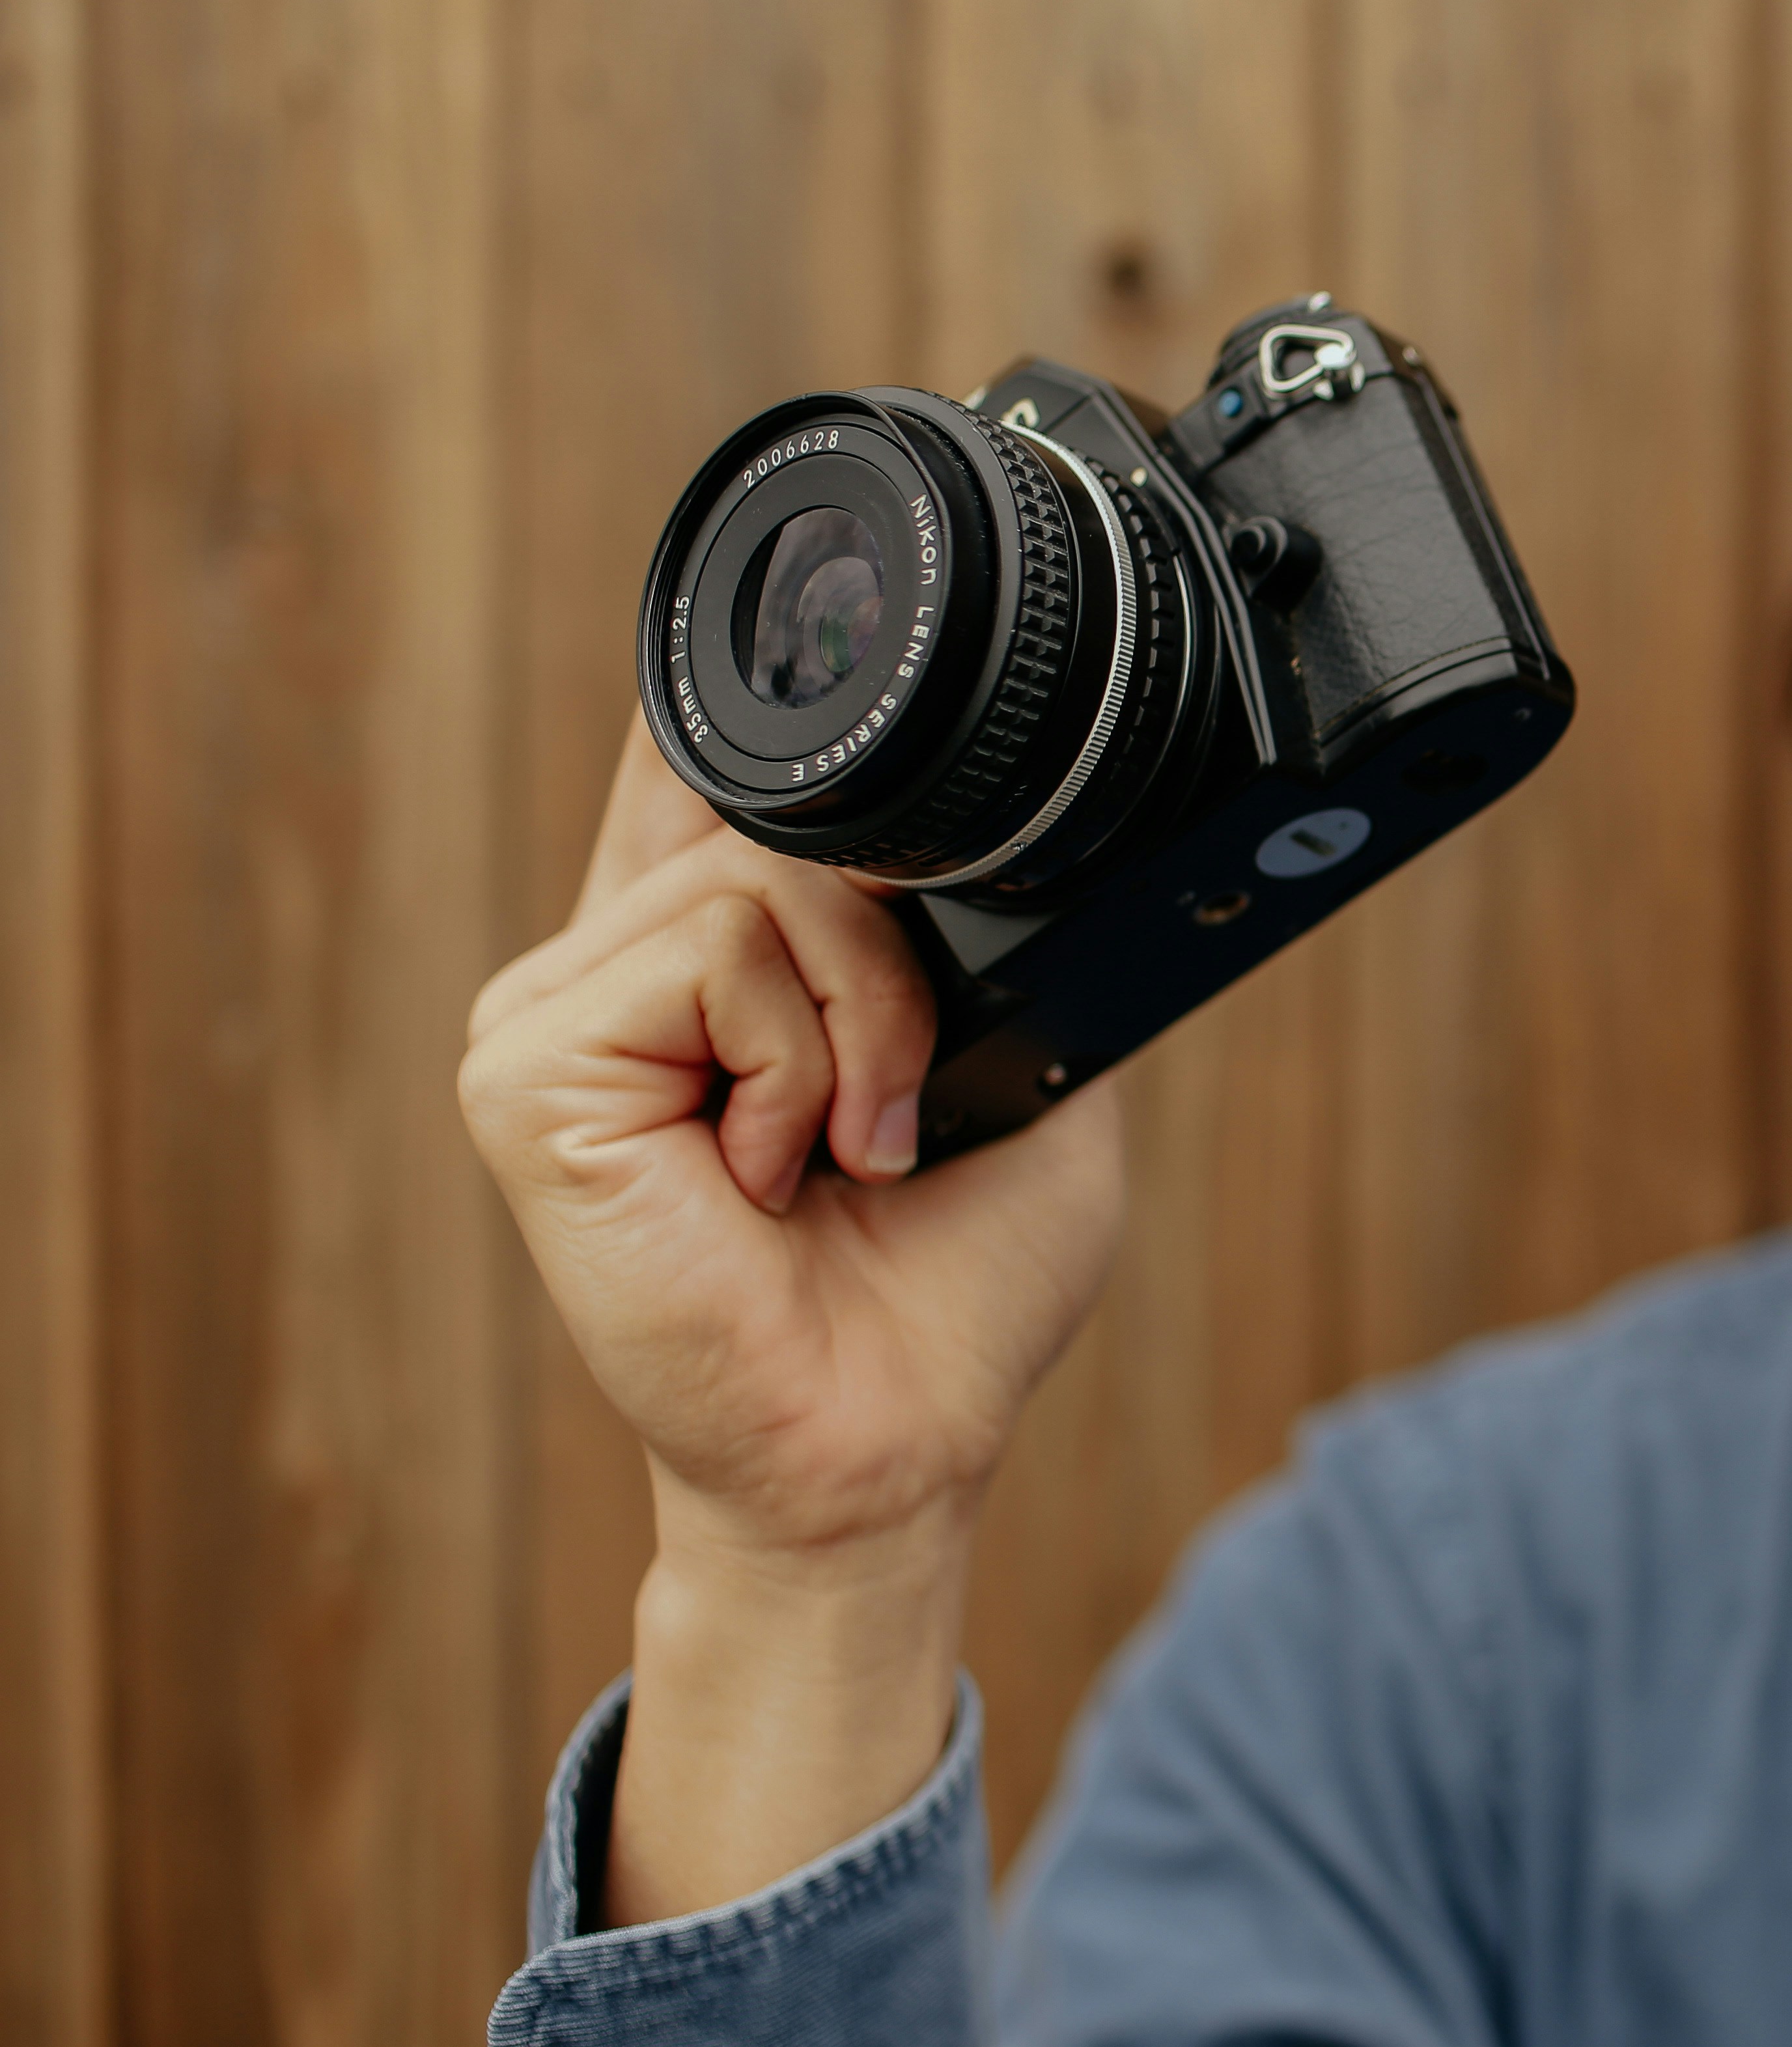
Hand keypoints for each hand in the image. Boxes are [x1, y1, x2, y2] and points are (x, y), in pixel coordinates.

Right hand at [460, 711, 1129, 1916]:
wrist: (897, 1436)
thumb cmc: (950, 1276)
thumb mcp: (1011, 1051)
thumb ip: (969, 923)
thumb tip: (972, 797)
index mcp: (706, 956)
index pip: (693, 767)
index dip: (736, 704)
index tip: (796, 610)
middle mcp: (611, 964)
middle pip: (777, 813)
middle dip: (896, 956)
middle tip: (902, 1113)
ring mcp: (550, 1012)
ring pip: (758, 880)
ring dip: (867, 1023)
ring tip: (844, 1151)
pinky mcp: (525, 1069)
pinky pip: (709, 958)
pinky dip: (795, 1065)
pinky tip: (768, 1176)